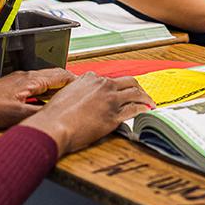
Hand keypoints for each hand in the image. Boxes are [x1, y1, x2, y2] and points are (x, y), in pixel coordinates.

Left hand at [0, 68, 74, 132]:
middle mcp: (24, 77)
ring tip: (64, 103)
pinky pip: (32, 89)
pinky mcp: (7, 90)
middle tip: (79, 97)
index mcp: (30, 79)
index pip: (61, 75)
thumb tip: (59, 118)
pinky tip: (40, 107)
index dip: (76, 81)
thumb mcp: (16, 116)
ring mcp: (15, 82)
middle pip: (53, 77)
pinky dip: (42, 96)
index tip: (87, 89)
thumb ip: (39, 115)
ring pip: (42, 84)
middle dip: (68, 86)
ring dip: (54, 91)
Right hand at [21, 72, 153, 156]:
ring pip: (136, 93)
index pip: (110, 79)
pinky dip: (143, 109)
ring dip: (146, 98)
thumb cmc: (54, 114)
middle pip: (129, 81)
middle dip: (137, 88)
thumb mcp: (65, 94)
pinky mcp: (114, 116)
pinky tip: (146, 112)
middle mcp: (103, 85)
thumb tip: (83, 98)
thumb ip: (78, 91)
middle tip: (142, 94)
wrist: (53, 126)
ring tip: (150, 103)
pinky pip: (134, 110)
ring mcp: (110, 100)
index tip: (121, 91)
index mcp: (90, 78)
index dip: (117, 86)